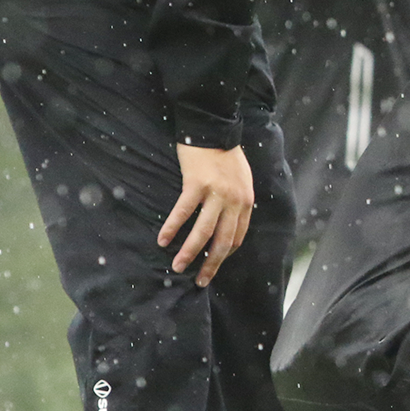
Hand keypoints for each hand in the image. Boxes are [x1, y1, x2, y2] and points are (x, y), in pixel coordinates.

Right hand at [157, 144, 254, 285]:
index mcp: (246, 201)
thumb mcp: (241, 179)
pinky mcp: (197, 185)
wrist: (214, 128)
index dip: (224, 254)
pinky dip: (172, 228)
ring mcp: (216, 193)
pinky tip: (163, 240)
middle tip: (200, 282)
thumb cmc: (225, 154)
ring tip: (178, 267)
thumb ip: (237, 200)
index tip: (214, 266)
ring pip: (203, 232)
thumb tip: (229, 220)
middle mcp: (234, 200)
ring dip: (190, 253)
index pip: (237, 236)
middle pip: (223, 241)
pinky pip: (183, 212)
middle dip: (211, 265)